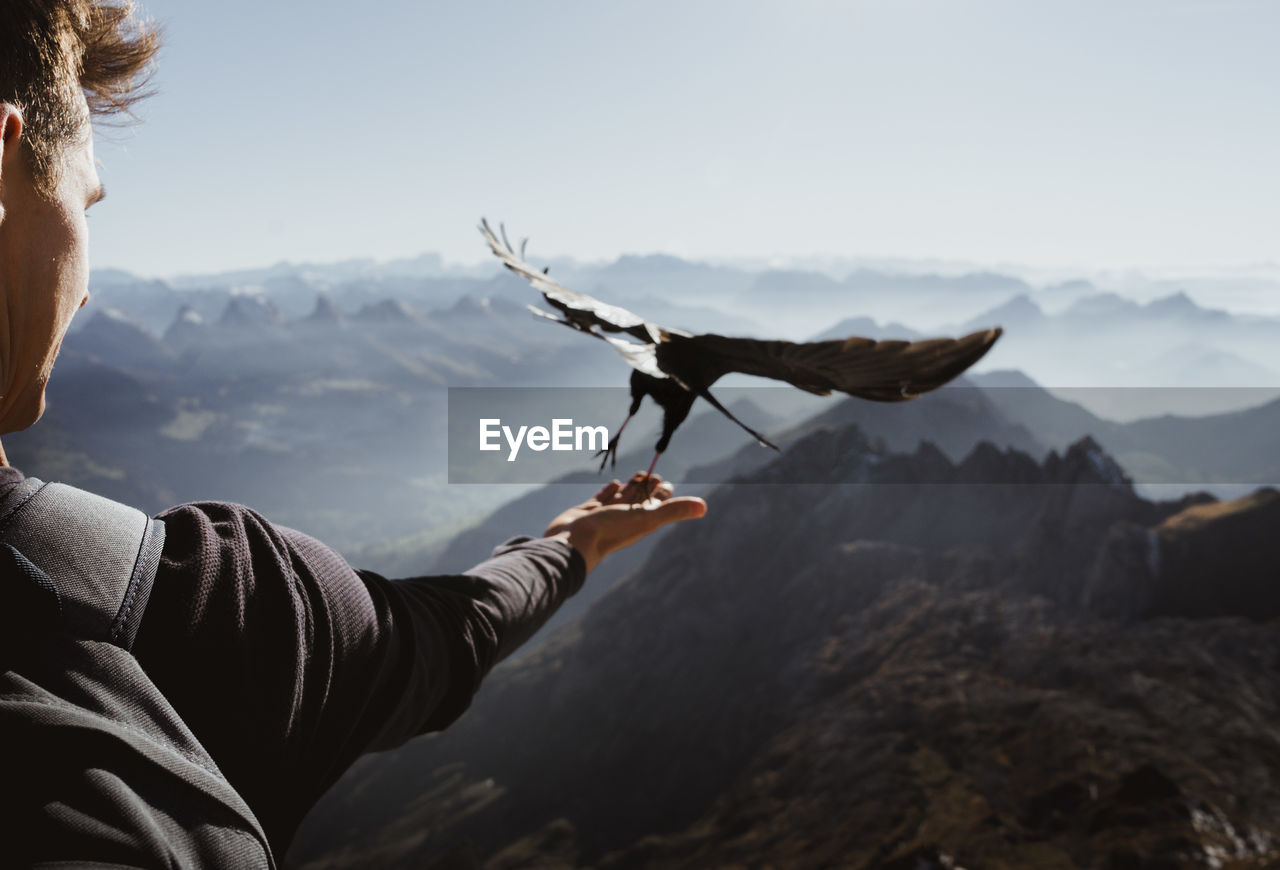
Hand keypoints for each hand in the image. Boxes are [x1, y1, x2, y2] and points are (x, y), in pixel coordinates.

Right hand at [543, 473, 706, 573]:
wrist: (573, 542)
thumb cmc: (611, 531)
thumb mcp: (647, 518)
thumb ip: (674, 511)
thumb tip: (704, 507)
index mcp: (641, 520)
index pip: (656, 503)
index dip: (662, 493)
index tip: (667, 483)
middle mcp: (625, 518)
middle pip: (640, 499)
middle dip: (647, 487)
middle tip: (654, 475)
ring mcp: (606, 515)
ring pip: (622, 498)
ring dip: (631, 487)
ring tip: (638, 476)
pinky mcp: (588, 512)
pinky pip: (602, 499)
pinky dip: (610, 490)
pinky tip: (615, 484)